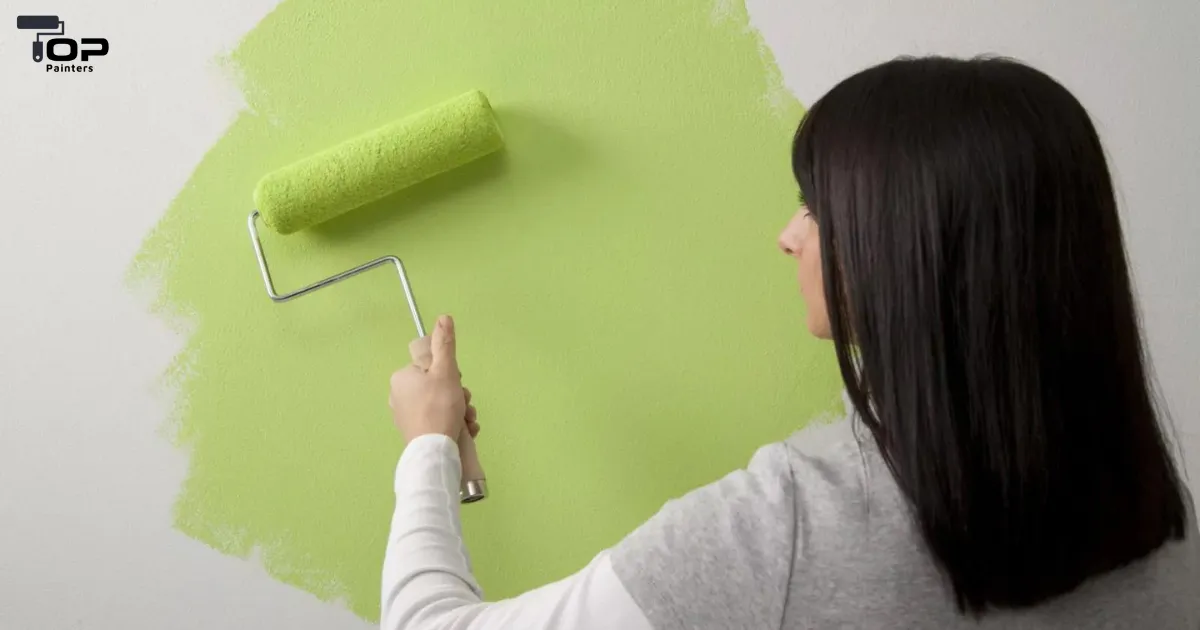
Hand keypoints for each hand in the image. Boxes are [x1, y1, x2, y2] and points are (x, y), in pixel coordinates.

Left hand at [389, 315, 479, 442]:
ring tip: (467, 420)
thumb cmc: (439, 407)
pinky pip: (438, 420)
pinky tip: (464, 430)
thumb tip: (443, 317)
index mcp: (402, 377)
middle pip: (438, 386)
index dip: (450, 373)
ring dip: (460, 409)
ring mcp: (406, 416)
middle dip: (458, 395)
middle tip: (464, 403)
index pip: (431, 366)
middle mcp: (399, 395)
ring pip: (441, 404)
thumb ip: (445, 344)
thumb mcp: (447, 371)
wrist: (435, 452)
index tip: (457, 384)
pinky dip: (453, 423)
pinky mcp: (414, 433)